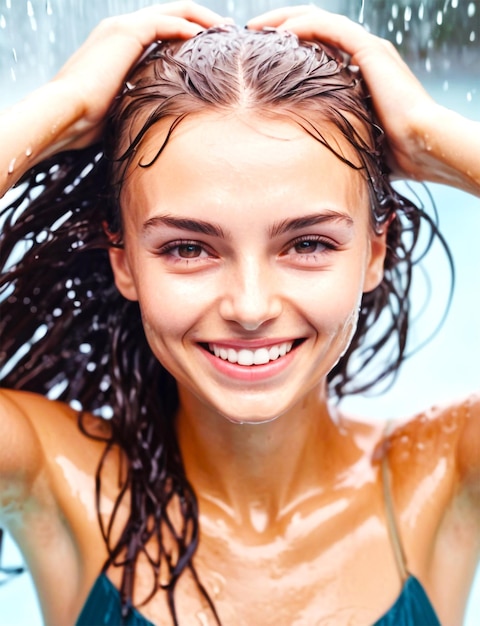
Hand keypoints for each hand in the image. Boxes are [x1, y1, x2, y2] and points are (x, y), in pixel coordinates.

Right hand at [0, 1, 226, 193]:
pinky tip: (206, 36)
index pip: (162, 29)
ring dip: (202, 19)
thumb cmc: (88, 121)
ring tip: (226, 30)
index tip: (213, 45)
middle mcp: (121, 29)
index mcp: (120, 44)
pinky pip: (164, 22)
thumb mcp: (120, 106)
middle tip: (229, 30)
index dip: (189, 33)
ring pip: (172, 11)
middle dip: (203, 20)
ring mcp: (122, 28)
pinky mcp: (125, 32)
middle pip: (171, 13)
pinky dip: (187, 25)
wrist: (65, 112)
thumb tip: (156, 118)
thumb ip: (138, 100)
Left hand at [248, 6, 479, 193]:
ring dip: (284, 20)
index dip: (288, 50)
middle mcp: (363, 56)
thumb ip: (332, 137)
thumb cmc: (392, 154)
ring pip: (318, 20)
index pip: (317, 49)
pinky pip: (330, 28)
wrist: (422, 146)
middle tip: (249, 35)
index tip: (258, 59)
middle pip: (313, 29)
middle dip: (279, 27)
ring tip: (255, 28)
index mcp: (358, 74)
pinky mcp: (370, 51)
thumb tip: (305, 162)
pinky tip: (280, 32)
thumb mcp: (352, 140)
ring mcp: (367, 50)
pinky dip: (303, 25)